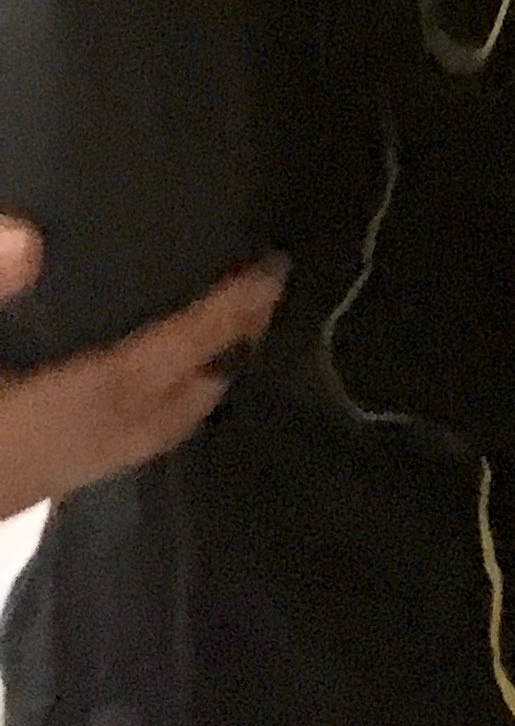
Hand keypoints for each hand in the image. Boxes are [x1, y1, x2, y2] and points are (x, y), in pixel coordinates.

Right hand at [0, 219, 286, 516]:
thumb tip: (31, 240)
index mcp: (51, 418)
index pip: (155, 364)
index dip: (218, 319)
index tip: (272, 271)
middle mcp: (69, 454)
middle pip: (175, 406)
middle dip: (230, 347)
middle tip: (270, 289)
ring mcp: (52, 479)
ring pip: (155, 433)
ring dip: (204, 381)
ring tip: (238, 326)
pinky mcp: (34, 485)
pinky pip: (129, 447)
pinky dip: (166, 409)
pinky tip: (164, 385)